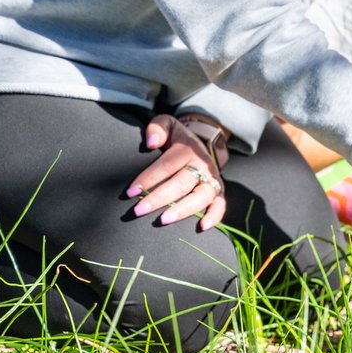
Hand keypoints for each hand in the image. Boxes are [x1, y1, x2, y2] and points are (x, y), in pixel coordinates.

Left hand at [125, 113, 228, 231]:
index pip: (168, 164)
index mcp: (189, 149)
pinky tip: (202, 227)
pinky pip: (220, 205)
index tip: (131, 191)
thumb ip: (158, 128)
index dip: (149, 178)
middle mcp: (203, 165)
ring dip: (183, 209)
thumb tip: (151, 143)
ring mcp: (212, 179)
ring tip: (163, 220)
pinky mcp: (219, 192)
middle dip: (159, 198)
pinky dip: (215, 216)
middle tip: (138, 210)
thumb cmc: (176, 139)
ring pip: (201, 196)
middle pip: (182, 183)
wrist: (200, 144)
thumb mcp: (167, 125)